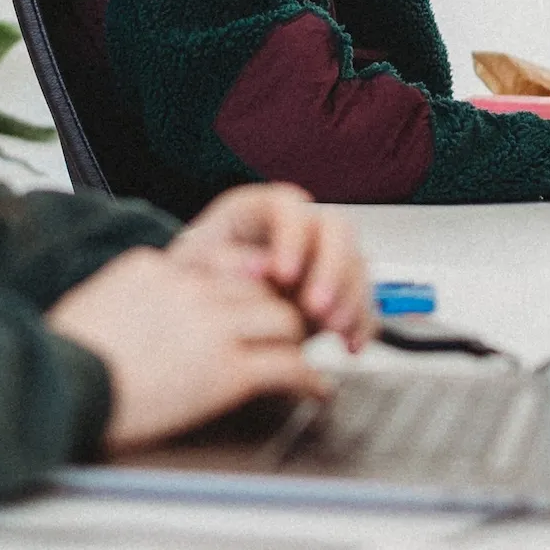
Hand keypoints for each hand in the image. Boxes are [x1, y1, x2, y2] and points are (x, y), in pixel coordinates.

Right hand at [46, 247, 331, 452]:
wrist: (54, 385)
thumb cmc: (65, 353)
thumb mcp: (102, 295)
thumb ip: (139, 286)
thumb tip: (151, 294)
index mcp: (162, 266)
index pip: (226, 260)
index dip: (250, 281)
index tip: (261, 293)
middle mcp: (193, 288)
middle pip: (264, 286)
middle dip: (281, 308)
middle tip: (291, 329)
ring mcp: (213, 327)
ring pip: (285, 319)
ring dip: (298, 340)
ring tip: (304, 356)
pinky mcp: (226, 371)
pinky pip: (287, 366)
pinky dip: (308, 379)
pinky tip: (314, 390)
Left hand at [169, 183, 374, 351]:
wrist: (192, 328)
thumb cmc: (187, 292)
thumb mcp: (188, 271)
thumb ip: (220, 264)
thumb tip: (254, 269)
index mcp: (256, 213)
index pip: (288, 206)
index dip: (292, 236)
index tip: (283, 274)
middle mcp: (295, 232)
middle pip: (334, 229)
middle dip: (332, 268)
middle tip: (316, 307)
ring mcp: (319, 261)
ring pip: (356, 263)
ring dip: (351, 297)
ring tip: (333, 329)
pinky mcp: (333, 294)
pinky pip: (363, 300)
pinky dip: (362, 323)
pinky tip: (349, 344)